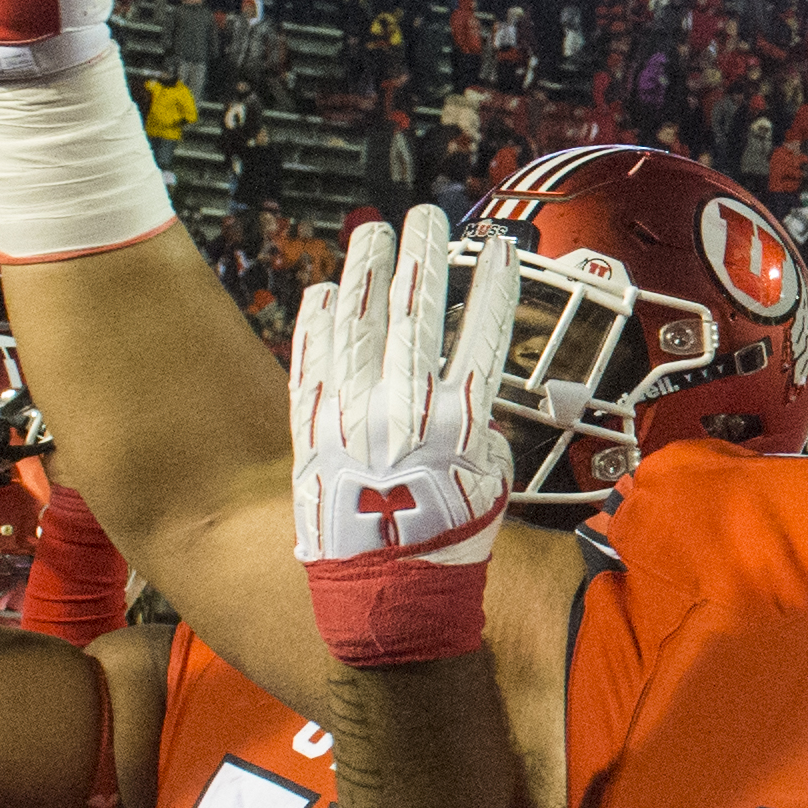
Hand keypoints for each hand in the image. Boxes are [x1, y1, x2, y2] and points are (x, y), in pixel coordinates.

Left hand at [291, 206, 521, 665]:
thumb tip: (476, 398)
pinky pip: (310, 360)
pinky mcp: (309, 428)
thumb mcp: (489, 481)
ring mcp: (351, 412)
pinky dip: (315, 322)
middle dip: (424, 253)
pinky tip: (322, 292)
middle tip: (427, 215)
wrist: (388, 592)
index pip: (482, 328)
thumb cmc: (451, 542)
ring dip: (366, 270)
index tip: (498, 245)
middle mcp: (405, 405)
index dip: (491, 280)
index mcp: (460, 417)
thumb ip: (481, 430)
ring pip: (358, 321)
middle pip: (416, 308)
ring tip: (372, 231)